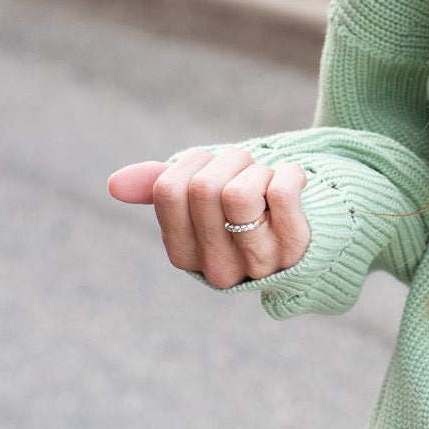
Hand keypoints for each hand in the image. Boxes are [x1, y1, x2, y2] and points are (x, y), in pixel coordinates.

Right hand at [107, 146, 310, 288]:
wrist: (314, 226)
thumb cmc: (250, 204)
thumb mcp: (203, 193)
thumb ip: (160, 187)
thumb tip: (113, 184)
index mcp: (184, 254)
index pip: (168, 191)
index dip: (192, 163)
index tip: (213, 167)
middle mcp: (217, 267)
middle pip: (203, 188)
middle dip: (229, 160)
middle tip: (247, 169)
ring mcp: (257, 262)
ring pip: (240, 193)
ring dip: (257, 169)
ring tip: (267, 178)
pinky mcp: (297, 247)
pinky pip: (281, 192)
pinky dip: (288, 173)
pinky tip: (292, 180)